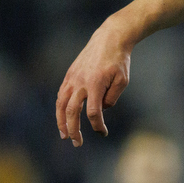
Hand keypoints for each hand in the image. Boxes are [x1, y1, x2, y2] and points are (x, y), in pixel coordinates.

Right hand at [56, 19, 133, 145]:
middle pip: (72, 111)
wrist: (108, 39)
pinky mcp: (69, 75)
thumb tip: (101, 109)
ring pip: (61, 104)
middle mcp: (80, 82)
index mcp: (95, 84)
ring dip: (61, 121)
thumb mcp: (123, 80)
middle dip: (73, 129)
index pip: (93, 112)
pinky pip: (61, 95)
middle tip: (77, 143)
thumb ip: (112, 98)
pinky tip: (63, 117)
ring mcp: (72, 78)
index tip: (103, 132)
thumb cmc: (119, 61)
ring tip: (64, 135)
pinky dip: (60, 108)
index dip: (98, 125)